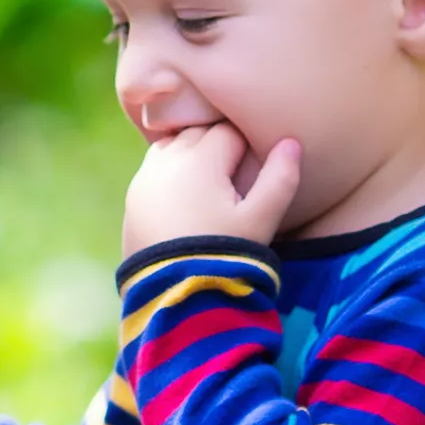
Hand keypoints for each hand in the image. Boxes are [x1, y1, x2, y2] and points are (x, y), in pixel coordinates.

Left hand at [122, 122, 299, 254]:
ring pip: (174, 144)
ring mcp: (145, 177)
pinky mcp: (133, 197)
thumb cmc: (224, 253)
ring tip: (210, 185)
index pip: (230, 131)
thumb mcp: (261, 220)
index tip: (252, 171)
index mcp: (200, 158)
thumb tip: (291, 143)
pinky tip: (186, 198)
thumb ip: (280, 178)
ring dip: (192, 154)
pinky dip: (171, 172)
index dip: (247, 148)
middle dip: (219, 146)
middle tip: (235, 178)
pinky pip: (155, 168)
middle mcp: (168, 159)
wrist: (173, 293)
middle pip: (200, 132)